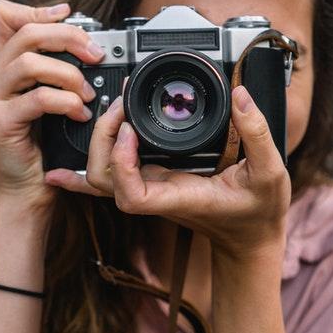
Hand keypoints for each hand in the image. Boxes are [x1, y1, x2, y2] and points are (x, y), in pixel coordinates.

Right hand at [0, 0, 105, 208]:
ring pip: (30, 63)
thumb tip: (89, 47)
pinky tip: (80, 113)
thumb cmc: (43, 148)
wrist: (27, 191)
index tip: (70, 15)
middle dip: (68, 38)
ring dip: (69, 74)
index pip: (4, 16)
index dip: (37, 10)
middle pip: (26, 34)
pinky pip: (37, 98)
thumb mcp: (50, 103)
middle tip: (96, 54)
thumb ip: (56, 73)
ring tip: (87, 93)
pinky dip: (66, 102)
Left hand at [45, 86, 290, 260]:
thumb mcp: (271, 173)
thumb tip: (241, 96)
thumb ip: (258, 134)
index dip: (121, 162)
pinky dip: (84, 169)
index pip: (131, 194)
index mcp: (180, 196)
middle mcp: (157, 194)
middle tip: (123, 104)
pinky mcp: (153, 181)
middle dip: (103, 139)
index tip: (132, 130)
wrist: (250, 237)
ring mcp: (151, 189)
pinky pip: (112, 176)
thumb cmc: (258, 212)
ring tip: (115, 107)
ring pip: (101, 177)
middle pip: (104, 179)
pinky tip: (62, 165)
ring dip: (98, 141)